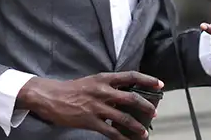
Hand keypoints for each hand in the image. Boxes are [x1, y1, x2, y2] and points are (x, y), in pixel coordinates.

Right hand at [17, 71, 163, 139]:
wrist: (50, 97)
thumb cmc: (71, 89)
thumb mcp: (92, 81)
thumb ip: (108, 86)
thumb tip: (125, 93)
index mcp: (104, 78)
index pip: (131, 76)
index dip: (147, 79)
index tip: (160, 84)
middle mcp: (103, 91)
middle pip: (131, 98)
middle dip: (146, 106)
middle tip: (154, 113)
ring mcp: (97, 107)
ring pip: (124, 118)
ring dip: (137, 126)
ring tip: (145, 132)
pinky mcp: (90, 121)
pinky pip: (111, 131)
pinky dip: (122, 138)